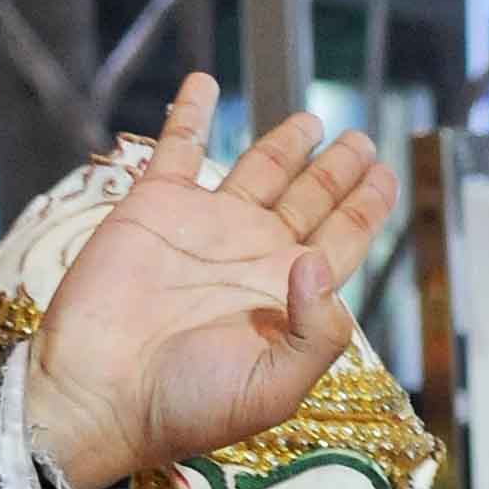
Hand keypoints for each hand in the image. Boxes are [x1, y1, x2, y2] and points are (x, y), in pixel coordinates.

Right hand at [26, 72, 397, 488]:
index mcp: (286, 296)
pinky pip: (179, 146)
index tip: (386, 176)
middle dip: (338, 170)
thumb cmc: (188, 405)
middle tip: (362, 141)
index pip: (340, 241)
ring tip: (312, 120)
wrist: (102, 393)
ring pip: (258, 169)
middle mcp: (251, 255)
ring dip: (285, 143)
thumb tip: (318, 259)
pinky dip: (191, 113)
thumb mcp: (272, 388)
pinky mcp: (155, 204)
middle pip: (309, 199)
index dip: (366, 208)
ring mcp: (205, 226)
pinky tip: (206, 83)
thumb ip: (317, 333)